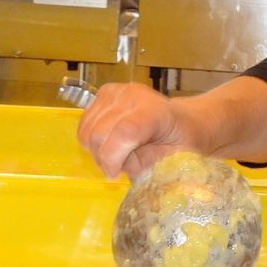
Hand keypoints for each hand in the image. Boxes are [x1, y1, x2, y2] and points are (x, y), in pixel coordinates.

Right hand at [76, 83, 191, 178]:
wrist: (182, 122)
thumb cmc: (179, 145)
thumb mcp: (170, 162)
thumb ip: (145, 165)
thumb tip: (119, 168)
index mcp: (156, 112)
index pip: (124, 133)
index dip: (112, 159)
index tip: (115, 175)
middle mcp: (134, 96)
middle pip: (99, 133)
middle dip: (105, 159)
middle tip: (119, 167)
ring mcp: (116, 92)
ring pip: (87, 131)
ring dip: (97, 150)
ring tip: (117, 154)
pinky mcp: (103, 93)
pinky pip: (84, 124)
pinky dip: (92, 140)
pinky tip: (110, 142)